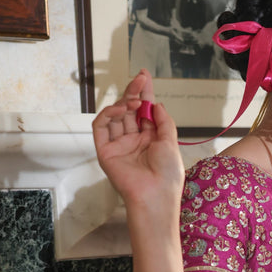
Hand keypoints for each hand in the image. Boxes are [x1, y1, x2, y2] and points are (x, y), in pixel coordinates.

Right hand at [92, 69, 184, 215]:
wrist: (155, 196)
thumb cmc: (167, 174)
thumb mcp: (171, 142)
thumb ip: (163, 121)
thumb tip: (155, 103)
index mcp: (150, 139)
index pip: (144, 111)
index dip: (144, 93)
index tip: (144, 76)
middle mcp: (134, 140)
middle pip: (129, 110)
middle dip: (134, 92)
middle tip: (139, 80)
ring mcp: (118, 145)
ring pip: (115, 115)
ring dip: (123, 102)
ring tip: (133, 99)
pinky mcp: (105, 151)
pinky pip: (101, 126)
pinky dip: (109, 113)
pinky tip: (121, 109)